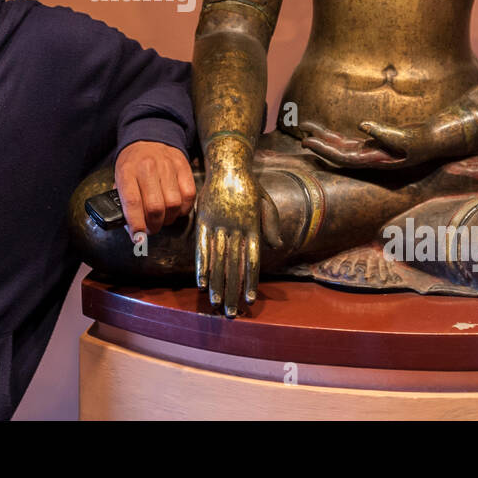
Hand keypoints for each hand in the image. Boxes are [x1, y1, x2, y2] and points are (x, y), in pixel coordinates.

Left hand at [114, 140, 197, 236]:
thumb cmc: (133, 162)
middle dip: (153, 226)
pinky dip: (183, 209)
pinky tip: (175, 209)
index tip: (138, 238)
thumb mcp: (120, 177)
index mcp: (127, 171)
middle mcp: (148, 168)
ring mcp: (167, 166)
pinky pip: (188, 196)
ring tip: (162, 219)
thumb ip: (123, 200)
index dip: (136, 225)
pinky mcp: (183, 167)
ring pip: (173, 204)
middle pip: (155, 207)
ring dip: (168, 219)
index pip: (132, 202)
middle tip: (150, 229)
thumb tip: (131, 227)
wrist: (150, 137)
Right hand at [195, 163, 282, 317]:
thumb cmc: (249, 186)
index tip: (249, 299)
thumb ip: (270, 224)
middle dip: (232, 291)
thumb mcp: (265, 202)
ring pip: (217, 261)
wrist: (228, 165)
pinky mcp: (203, 222)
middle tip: (231, 312)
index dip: (250, 281)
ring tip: (216, 302)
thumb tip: (275, 245)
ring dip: (217, 284)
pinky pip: (201, 248)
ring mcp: (218, 226)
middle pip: (234, 266)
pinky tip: (201, 282)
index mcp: (252, 227)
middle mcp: (235, 229)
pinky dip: (202, 266)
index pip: (252, 260)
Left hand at [300, 119, 455, 169]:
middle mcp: (369, 159)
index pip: (346, 159)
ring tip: (305, 130)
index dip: (326, 152)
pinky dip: (333, 136)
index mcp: (376, 161)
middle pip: (339, 154)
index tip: (310, 143)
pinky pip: (347, 142)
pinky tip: (321, 131)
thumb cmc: (425, 141)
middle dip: (320, 147)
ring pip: (340, 147)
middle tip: (301, 138)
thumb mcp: (408, 138)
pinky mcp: (371, 145)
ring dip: (323, 140)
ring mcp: (369, 152)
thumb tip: (362, 125)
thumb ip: (385, 133)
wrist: (437, 140)